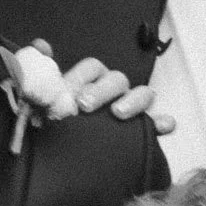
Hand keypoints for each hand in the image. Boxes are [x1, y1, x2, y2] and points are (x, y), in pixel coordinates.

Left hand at [43, 48, 172, 130]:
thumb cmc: (59, 121)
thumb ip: (41, 70)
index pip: (92, 69)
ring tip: (118, 113)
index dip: (82, 77)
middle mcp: (114, 90)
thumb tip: (41, 46)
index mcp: (92, 80)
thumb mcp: (46, 95)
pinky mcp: (146, 129)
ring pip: (143, 94)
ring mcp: (132, 107)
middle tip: (84, 105)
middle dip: (102, 90)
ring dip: (133, 101)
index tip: (67, 92)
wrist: (66, 159)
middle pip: (117, 79)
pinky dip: (162, 122)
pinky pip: (160, 121)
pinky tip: (163, 126)